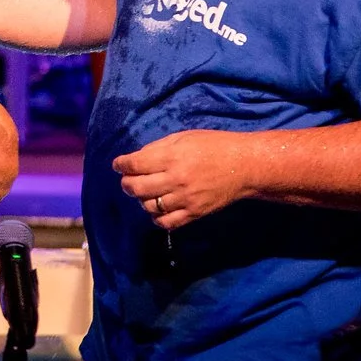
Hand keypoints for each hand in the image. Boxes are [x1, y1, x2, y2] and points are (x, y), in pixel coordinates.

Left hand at [115, 129, 256, 230]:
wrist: (243, 166)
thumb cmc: (213, 146)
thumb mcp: (184, 137)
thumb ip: (158, 148)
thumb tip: (136, 159)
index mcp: (172, 157)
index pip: (135, 164)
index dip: (121, 164)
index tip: (118, 165)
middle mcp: (176, 179)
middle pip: (137, 188)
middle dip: (126, 184)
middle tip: (127, 180)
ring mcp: (185, 199)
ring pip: (149, 206)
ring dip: (141, 200)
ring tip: (144, 193)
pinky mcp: (194, 213)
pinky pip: (166, 223)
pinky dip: (156, 218)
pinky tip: (157, 209)